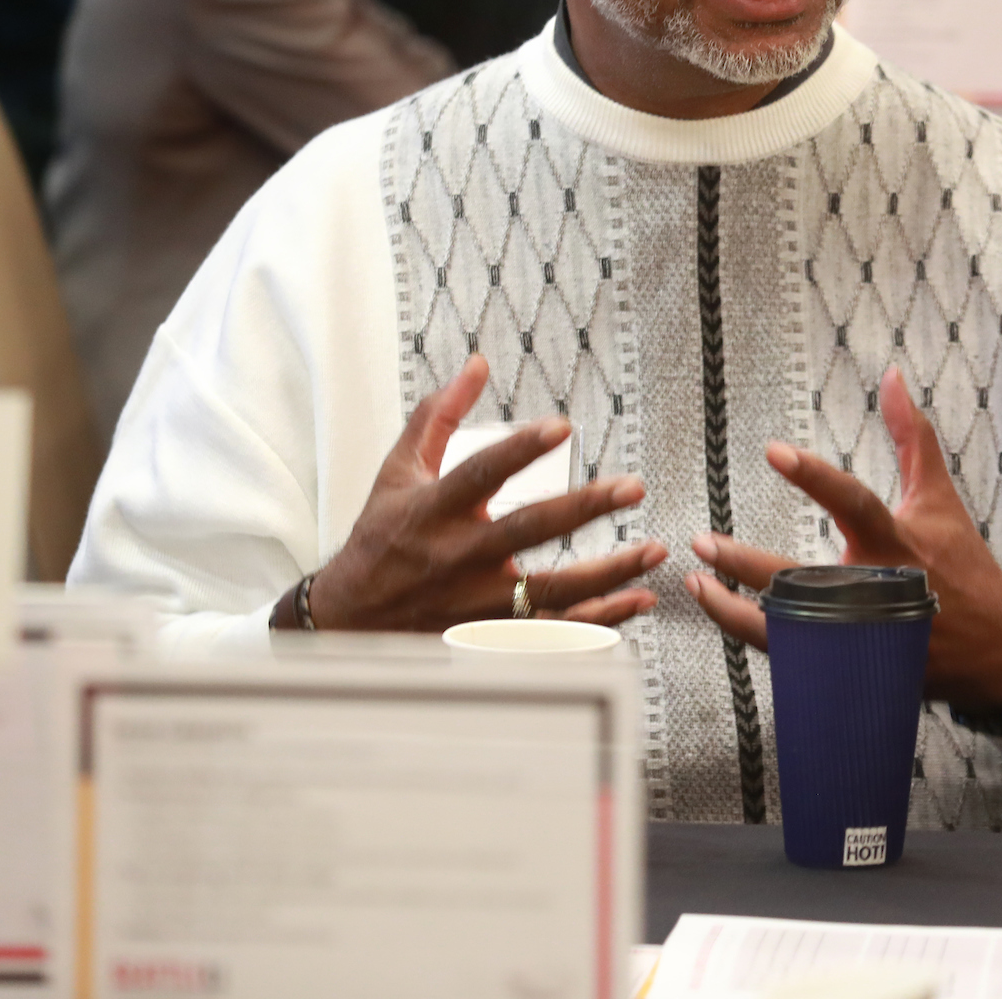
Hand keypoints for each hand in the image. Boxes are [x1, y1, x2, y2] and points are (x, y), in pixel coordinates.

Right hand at [306, 355, 668, 631]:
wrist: (348, 619)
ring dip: (609, 574)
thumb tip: (476, 365)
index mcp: (434, 510)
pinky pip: (554, 632)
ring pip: (551, 592)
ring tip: (653, 551)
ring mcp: (475, 602)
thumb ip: (438, 416)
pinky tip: (637, 600)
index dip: (520, 449)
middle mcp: (457, 556)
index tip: (563, 427)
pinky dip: (599, 621)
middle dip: (584, 508)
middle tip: (632, 487)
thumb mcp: (398, 472)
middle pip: (527, 531)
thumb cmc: (381, 538)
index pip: (480, 472)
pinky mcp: (490, 636)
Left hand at [687, 367, 1001, 711]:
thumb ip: (912, 436)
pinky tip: (728, 616)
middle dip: (746, 564)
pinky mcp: (854, 663)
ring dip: (735, 611)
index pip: (852, 503)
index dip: (814, 476)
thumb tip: (892, 377)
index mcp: (897, 543)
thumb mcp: (940, 495)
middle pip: (803, 580)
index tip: (774, 452)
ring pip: (788, 630)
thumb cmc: (962, 566)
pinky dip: (758, 638)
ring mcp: (861, 633)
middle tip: (702, 544)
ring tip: (697, 585)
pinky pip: (795, 658)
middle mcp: (875, 590)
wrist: (993, 646)